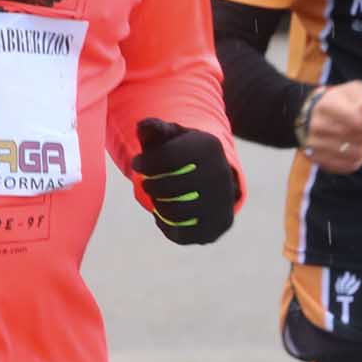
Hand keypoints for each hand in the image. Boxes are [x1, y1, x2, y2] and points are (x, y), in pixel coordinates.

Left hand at [132, 118, 236, 244]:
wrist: (214, 174)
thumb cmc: (183, 152)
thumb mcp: (171, 136)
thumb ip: (154, 129)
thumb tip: (144, 127)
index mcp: (209, 147)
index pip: (168, 158)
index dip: (146, 163)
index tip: (138, 163)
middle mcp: (222, 174)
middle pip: (171, 187)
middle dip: (151, 185)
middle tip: (148, 183)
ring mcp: (224, 202)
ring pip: (177, 212)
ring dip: (160, 205)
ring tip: (159, 198)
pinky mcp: (221, 224)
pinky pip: (185, 234)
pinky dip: (169, 226)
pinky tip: (166, 215)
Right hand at [304, 81, 361, 173]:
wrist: (309, 115)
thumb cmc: (337, 101)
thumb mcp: (352, 90)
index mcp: (326, 106)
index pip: (360, 121)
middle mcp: (318, 126)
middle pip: (361, 137)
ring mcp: (316, 145)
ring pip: (357, 153)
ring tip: (361, 136)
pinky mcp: (317, 159)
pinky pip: (349, 166)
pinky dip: (357, 158)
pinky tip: (354, 147)